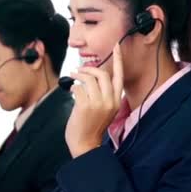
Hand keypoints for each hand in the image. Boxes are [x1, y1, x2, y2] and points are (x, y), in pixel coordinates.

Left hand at [66, 43, 123, 157]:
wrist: (85, 145)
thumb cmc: (91, 127)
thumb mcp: (104, 110)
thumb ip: (102, 94)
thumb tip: (92, 75)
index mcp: (116, 101)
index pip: (119, 75)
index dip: (118, 59)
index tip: (117, 46)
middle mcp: (110, 101)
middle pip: (102, 74)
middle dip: (89, 69)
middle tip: (79, 70)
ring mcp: (98, 104)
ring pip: (89, 79)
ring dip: (78, 75)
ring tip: (72, 76)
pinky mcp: (85, 106)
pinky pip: (77, 88)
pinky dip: (72, 87)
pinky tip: (71, 91)